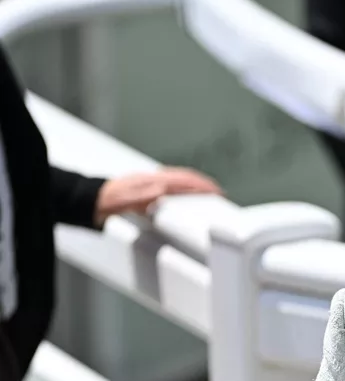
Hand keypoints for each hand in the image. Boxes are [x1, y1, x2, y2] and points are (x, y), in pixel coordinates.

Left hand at [94, 167, 222, 225]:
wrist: (89, 201)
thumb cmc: (105, 203)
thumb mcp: (125, 202)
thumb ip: (144, 196)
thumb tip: (163, 190)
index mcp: (152, 181)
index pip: (183, 180)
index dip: (203, 186)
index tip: (217, 192)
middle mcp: (152, 179)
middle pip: (184, 176)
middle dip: (203, 183)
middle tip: (218, 191)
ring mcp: (150, 182)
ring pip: (178, 179)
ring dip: (194, 184)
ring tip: (207, 192)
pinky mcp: (146, 189)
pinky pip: (171, 185)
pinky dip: (183, 188)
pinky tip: (183, 195)